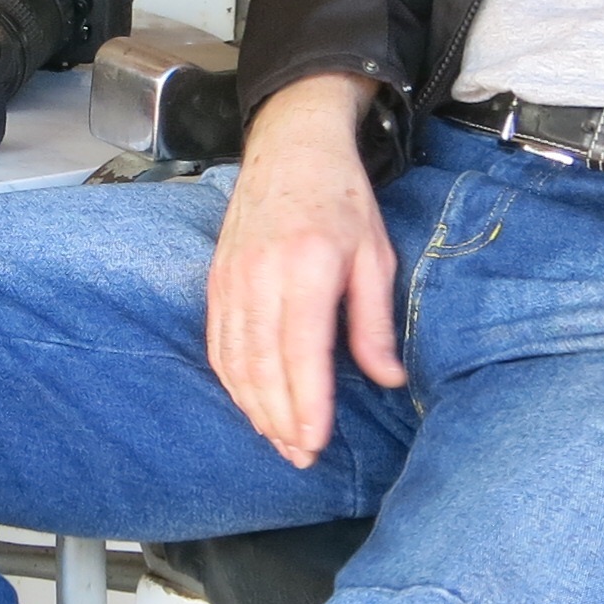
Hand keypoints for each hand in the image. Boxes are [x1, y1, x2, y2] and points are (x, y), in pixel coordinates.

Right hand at [204, 74, 404, 466]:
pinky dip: (232, 381)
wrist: (291, 146)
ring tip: (278, 441)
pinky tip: (251, 405)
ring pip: (235, 360)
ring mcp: (231, 278)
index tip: (315, 442)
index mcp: (307, 266)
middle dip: (280, 418)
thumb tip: (387, 379)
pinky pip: (218, 343)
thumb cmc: (341, 198)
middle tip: (300, 457)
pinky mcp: (216, 280)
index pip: (301, 352)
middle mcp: (261, 275)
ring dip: (254, 407)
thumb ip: (374, 321)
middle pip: (262, 365)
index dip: (306, 403)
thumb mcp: (374, 255)